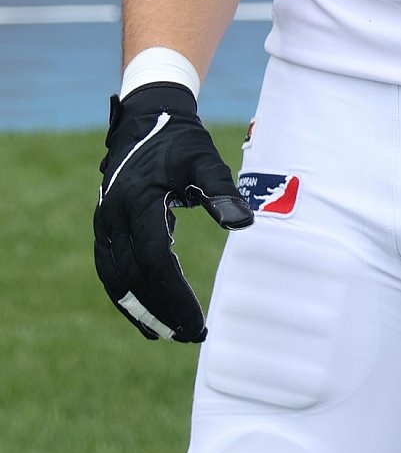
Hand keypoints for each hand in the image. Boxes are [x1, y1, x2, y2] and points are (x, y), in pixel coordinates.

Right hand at [93, 83, 252, 342]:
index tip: (199, 321)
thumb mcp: (203, 158)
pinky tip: (148, 315)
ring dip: (141, 311)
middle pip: (133, 278)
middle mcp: (113, 216)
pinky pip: (111, 270)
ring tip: (169, 335)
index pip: (155, 260)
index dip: (176, 295)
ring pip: (115, 280)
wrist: (146, 117)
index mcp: (137, 201)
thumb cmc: (179, 140)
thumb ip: (221, 190)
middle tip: (192, 335)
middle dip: (161, 311)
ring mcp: (104, 223)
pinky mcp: (105, 227)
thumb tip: (244, 224)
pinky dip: (127, 297)